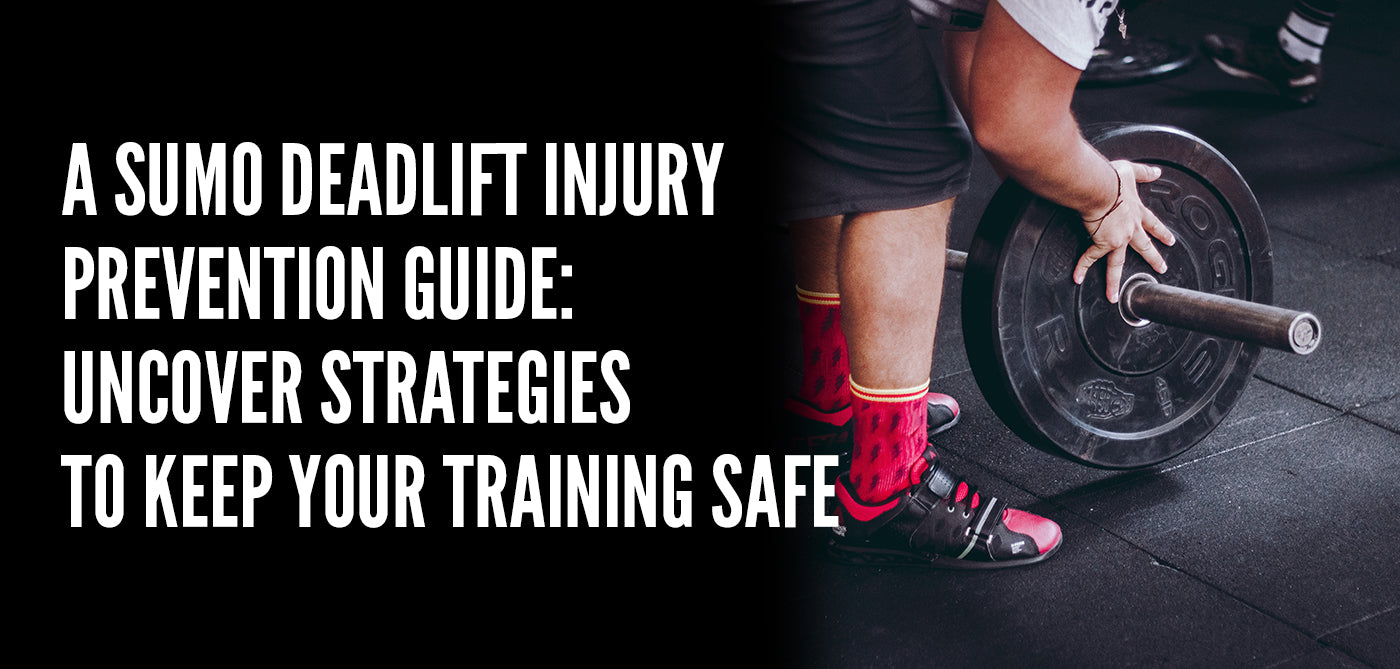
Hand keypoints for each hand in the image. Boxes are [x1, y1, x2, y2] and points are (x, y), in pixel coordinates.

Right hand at [1073, 160, 1176, 301]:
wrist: (1100, 188)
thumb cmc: (1111, 179)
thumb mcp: (1131, 171)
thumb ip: (1144, 172)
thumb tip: (1156, 172)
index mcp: (1137, 212)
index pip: (1153, 224)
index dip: (1162, 233)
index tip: (1170, 241)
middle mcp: (1130, 228)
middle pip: (1143, 247)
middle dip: (1153, 259)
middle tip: (1160, 269)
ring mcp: (1117, 238)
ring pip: (1117, 263)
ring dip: (1115, 280)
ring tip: (1115, 296)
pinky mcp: (1102, 242)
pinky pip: (1090, 257)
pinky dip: (1082, 267)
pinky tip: (1077, 278)